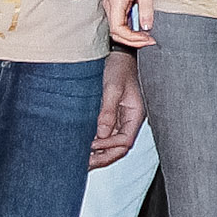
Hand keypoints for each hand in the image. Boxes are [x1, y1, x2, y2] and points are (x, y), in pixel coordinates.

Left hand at [91, 52, 145, 166]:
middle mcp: (129, 119)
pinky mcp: (112, 114)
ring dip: (98, 152)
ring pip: (112, 143)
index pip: (125, 141)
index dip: (109, 147)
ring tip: (81, 158)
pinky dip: (96, 141)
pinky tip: (83, 145)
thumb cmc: (119, 66)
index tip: (91, 145)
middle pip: (119, 147)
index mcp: (135, 114)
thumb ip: (107, 112)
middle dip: (103, 157)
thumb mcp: (112, 88)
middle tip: (84, 163)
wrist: (118, 53)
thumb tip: (101, 134)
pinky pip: (106, 134)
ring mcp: (121, 118)